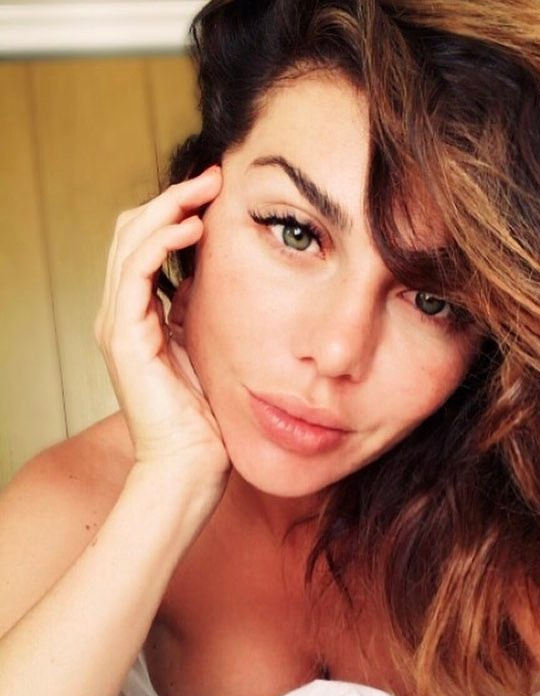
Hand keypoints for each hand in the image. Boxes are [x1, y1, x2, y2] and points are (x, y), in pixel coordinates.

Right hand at [95, 167, 229, 492]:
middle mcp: (119, 316)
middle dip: (171, 199)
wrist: (190, 464)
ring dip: (168, 208)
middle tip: (212, 179)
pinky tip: (192, 226)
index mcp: (136, 317)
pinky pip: (135, 272)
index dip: (173, 213)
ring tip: (205, 190)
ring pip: (129, 243)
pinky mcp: (126, 338)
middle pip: (131, 234)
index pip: (143, 246)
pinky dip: (162, 241)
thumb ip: (192, 313)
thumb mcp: (200, 349)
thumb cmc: (202, 417)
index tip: (214, 194)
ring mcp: (118, 325)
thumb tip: (204, 279)